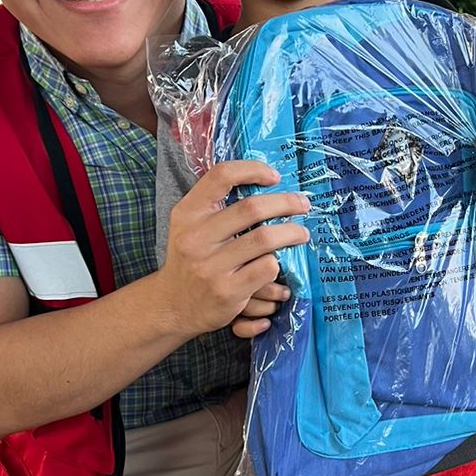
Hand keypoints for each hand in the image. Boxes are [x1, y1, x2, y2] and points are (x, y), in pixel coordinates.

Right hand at [157, 160, 309, 338]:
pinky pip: (266, 268)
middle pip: (252, 208)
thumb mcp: (189, 227)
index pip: (220, 176)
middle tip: (303, 205)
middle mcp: (196, 238)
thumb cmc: (190, 260)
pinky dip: (278, 264)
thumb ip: (216, 207)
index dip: (252, 170)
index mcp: (188, 214)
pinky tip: (280, 265)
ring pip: (264, 239)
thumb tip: (263, 183)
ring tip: (302, 233)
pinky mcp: (227, 291)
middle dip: (286, 203)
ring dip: (291, 233)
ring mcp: (211, 266)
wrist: (172, 306)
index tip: (275, 177)